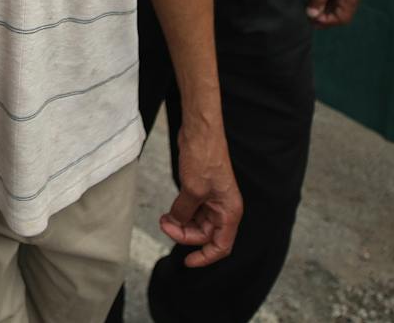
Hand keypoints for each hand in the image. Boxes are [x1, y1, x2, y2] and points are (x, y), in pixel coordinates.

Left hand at [161, 123, 242, 266]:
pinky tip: (169, 212)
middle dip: (184, 234)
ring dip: (180, 224)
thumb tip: (176, 224)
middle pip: (205, 235)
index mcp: (229, 212)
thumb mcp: (192, 190)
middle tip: (164, 225)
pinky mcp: (201, 190)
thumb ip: (184, 212)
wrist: (200, 132)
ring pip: (197, 223)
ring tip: (164, 218)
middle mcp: (224, 208)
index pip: (221, 246)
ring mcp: (213, 199)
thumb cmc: (203, 157)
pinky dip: (180, 214)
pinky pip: (192, 210)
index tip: (187, 262)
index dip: (205, 257)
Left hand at [306, 0, 362, 25]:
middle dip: (324, 16)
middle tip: (307, 15)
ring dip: (324, 8)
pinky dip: (327, 0)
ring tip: (309, 7)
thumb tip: (313, 15)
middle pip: (341, 13)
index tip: (311, 20)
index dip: (326, 22)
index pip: (342, 18)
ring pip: (338, 5)